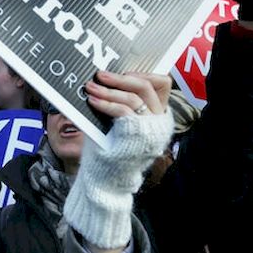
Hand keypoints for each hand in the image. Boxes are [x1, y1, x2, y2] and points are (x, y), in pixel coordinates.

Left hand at [65, 70, 174, 252]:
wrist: (105, 182)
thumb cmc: (108, 151)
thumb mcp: (117, 123)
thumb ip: (120, 103)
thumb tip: (105, 78)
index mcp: (158, 116)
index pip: (162, 84)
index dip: (144, 73)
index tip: (123, 71)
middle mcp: (159, 122)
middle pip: (147, 86)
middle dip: (121, 77)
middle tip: (100, 75)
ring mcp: (149, 130)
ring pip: (134, 97)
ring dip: (109, 89)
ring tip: (90, 87)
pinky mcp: (136, 136)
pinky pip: (123, 110)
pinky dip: (106, 102)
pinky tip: (92, 100)